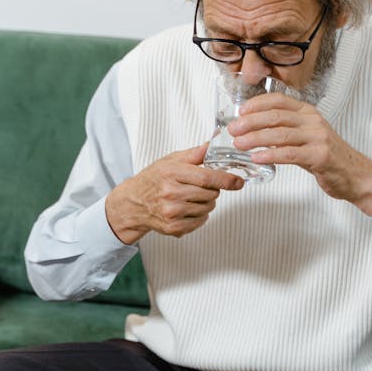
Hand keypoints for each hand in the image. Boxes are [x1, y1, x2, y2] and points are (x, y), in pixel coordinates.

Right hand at [105, 144, 243, 243]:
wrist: (133, 203)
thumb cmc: (153, 179)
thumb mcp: (171, 161)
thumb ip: (196, 153)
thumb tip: (215, 142)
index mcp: (171, 173)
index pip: (206, 177)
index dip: (226, 179)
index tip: (238, 181)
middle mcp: (170, 194)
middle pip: (210, 193)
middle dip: (213, 189)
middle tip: (201, 186)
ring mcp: (172, 213)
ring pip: (208, 208)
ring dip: (207, 202)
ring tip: (192, 197)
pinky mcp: (173, 228)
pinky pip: (201, 221)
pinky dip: (200, 215)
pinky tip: (187, 208)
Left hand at [228, 94, 371, 214]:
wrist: (354, 175)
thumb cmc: (328, 157)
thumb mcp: (307, 138)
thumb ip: (286, 132)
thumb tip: (255, 131)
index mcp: (308, 113)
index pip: (278, 100)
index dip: (257, 104)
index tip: (240, 112)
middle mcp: (313, 121)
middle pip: (275, 116)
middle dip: (250, 122)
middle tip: (233, 130)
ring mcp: (318, 137)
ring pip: (280, 134)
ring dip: (255, 138)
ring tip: (239, 144)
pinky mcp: (319, 156)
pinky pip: (289, 153)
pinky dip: (270, 154)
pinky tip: (257, 157)